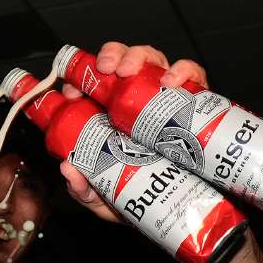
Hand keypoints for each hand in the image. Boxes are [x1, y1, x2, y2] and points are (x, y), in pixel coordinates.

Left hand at [57, 41, 207, 222]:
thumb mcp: (102, 198)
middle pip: (123, 62)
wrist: (180, 208)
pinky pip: (192, 75)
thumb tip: (69, 169)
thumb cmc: (137, 195)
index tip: (73, 91)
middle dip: (112, 55)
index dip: (80, 78)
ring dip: (138, 56)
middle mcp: (136, 100)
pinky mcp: (194, 101)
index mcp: (110, 116)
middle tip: (106, 69)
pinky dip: (183, 71)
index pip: (93, 85)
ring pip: (152, 61)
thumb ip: (82, 189)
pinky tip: (171, 82)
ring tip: (128, 71)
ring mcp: (164, 97)